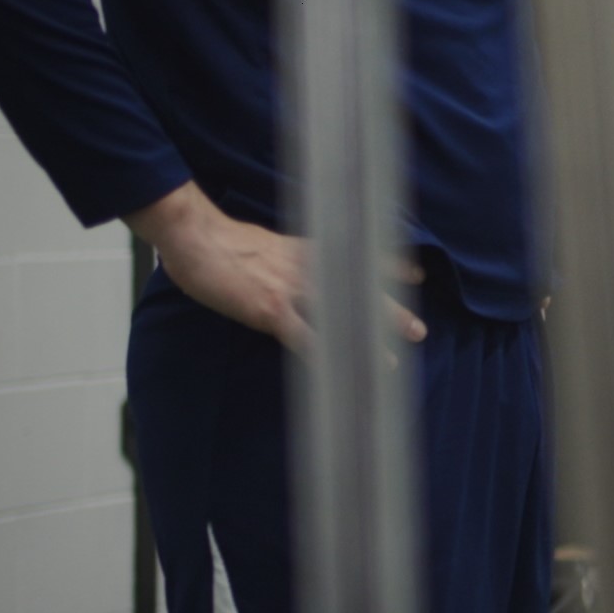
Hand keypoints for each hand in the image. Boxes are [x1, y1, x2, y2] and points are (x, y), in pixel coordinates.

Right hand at [127, 182, 426, 348]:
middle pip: (358, 293)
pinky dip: (326, 357)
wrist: (195, 237)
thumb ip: (284, 256)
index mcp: (304, 251)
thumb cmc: (221, 241)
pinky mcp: (271, 310)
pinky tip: (341, 375)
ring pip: (341, 319)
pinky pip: (305, 339)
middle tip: (418, 330)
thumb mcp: (265, 243)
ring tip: (392, 363)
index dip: (388, 268)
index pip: (357, 258)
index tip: (415, 276)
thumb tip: (287, 265)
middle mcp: (307, 270)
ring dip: (367, 343)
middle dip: (390, 313)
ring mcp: (291, 291)